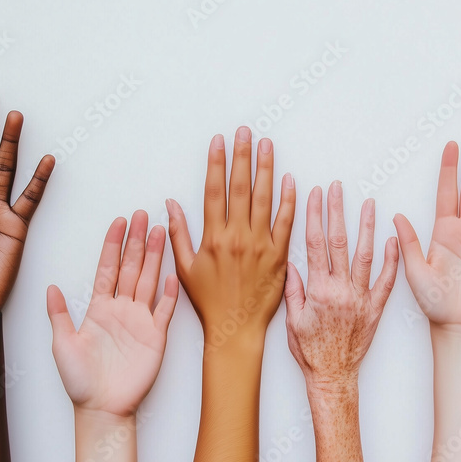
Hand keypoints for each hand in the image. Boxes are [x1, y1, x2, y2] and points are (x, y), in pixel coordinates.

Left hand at [47, 211, 179, 417]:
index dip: (113, 244)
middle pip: (131, 268)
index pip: (107, 268)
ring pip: (149, 281)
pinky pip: (165, 310)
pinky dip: (170, 293)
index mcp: (99, 309)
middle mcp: (121, 310)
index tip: (119, 221)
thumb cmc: (80, 380)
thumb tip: (50, 287)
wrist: (101, 407)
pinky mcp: (156, 337)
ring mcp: (140, 321)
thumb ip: (59, 314)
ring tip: (161, 232)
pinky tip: (174, 274)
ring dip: (155, 257)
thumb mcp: (62, 344)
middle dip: (137, 241)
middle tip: (144, 215)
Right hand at [167, 127, 294, 351]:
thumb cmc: (209, 302)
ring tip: (266, 145)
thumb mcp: (185, 268)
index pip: (214, 191)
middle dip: (242, 156)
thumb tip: (171, 203)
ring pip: (264, 199)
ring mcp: (260, 245)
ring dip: (266, 169)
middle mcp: (237, 237)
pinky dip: (288, 200)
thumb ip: (178, 233)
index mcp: (213, 238)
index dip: (216, 163)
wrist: (235, 329)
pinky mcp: (279, 256)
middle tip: (245, 132)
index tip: (218, 141)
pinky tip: (289, 180)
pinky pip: (285, 223)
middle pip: (240, 188)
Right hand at [284, 182, 398, 390]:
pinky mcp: (376, 308)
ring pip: (366, 255)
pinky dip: (392, 260)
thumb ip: (293, 289)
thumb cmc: (310, 351)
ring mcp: (361, 298)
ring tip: (369, 204)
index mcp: (318, 290)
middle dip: (337, 211)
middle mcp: (341, 290)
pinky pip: (387, 281)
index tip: (315, 195)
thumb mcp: (292, 319)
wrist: (333, 376)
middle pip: (338, 242)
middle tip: (338, 188)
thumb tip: (291, 261)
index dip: (314, 216)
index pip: (314, 244)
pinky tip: (393, 240)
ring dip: (367, 227)